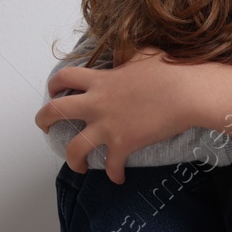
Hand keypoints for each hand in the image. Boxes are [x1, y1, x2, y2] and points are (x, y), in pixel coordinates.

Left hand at [35, 49, 231, 183]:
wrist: (188, 93)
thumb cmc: (171, 70)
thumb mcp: (143, 53)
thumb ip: (126, 54)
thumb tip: (120, 53)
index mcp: (100, 80)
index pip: (64, 78)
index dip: (54, 84)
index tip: (55, 91)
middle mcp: (97, 103)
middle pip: (54, 112)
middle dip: (44, 120)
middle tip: (45, 127)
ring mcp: (108, 125)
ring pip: (73, 148)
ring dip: (71, 160)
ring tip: (76, 165)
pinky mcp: (124, 143)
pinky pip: (111, 165)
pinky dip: (113, 174)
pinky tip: (117, 178)